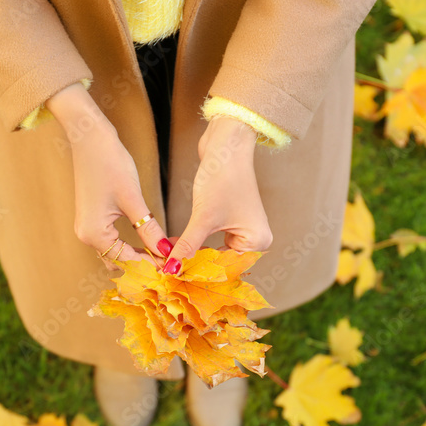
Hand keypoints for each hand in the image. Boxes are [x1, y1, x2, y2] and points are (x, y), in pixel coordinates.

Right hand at [46, 82, 171, 268]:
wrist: (89, 138)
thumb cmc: (110, 163)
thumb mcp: (133, 199)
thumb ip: (149, 229)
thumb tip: (165, 250)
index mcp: (94, 234)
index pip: (126, 261)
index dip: (151, 265)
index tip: (172, 266)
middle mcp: (87, 235)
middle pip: (118, 261)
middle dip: (143, 264)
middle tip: (169, 261)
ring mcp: (87, 227)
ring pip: (115, 252)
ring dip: (137, 255)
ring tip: (162, 252)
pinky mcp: (92, 218)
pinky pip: (112, 240)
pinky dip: (129, 244)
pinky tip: (149, 241)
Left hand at [162, 117, 271, 273]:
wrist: (226, 144)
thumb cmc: (223, 176)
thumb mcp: (204, 216)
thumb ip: (188, 245)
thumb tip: (172, 268)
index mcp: (258, 241)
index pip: (226, 268)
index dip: (199, 275)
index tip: (175, 281)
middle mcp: (254, 238)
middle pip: (220, 263)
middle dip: (194, 266)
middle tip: (168, 274)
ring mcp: (242, 229)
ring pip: (213, 252)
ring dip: (191, 255)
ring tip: (168, 263)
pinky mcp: (229, 220)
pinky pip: (211, 240)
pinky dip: (194, 243)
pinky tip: (175, 248)